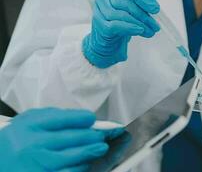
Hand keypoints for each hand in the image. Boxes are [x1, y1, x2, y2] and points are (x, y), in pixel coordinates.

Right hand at [0, 108, 122, 171]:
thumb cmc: (17, 139)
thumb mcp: (29, 120)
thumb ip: (54, 116)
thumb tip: (84, 118)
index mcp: (31, 126)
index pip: (64, 119)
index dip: (82, 118)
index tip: (92, 119)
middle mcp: (34, 144)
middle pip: (73, 138)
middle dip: (93, 136)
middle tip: (102, 135)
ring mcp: (38, 164)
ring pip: (73, 158)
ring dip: (91, 152)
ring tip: (100, 148)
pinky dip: (80, 168)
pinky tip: (85, 162)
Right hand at [82, 0, 160, 67]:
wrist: (109, 42)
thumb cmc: (121, 24)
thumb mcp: (133, 10)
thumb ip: (141, 0)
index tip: (155, 9)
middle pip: (127, 4)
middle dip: (144, 16)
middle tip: (155, 26)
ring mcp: (100, 12)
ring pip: (122, 15)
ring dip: (140, 24)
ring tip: (150, 31)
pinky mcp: (100, 25)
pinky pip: (116, 25)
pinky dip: (130, 28)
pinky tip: (140, 31)